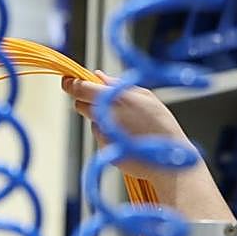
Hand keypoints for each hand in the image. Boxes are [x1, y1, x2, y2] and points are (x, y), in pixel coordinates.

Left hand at [60, 71, 194, 182]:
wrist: (169, 159)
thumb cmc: (161, 124)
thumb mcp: (145, 96)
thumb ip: (117, 84)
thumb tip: (98, 76)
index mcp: (113, 98)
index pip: (80, 88)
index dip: (71, 84)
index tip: (67, 81)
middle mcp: (103, 116)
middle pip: (80, 105)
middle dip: (86, 101)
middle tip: (103, 102)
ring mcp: (102, 135)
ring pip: (92, 121)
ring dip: (102, 119)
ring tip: (127, 124)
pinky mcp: (103, 150)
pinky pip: (100, 137)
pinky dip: (110, 135)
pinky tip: (128, 137)